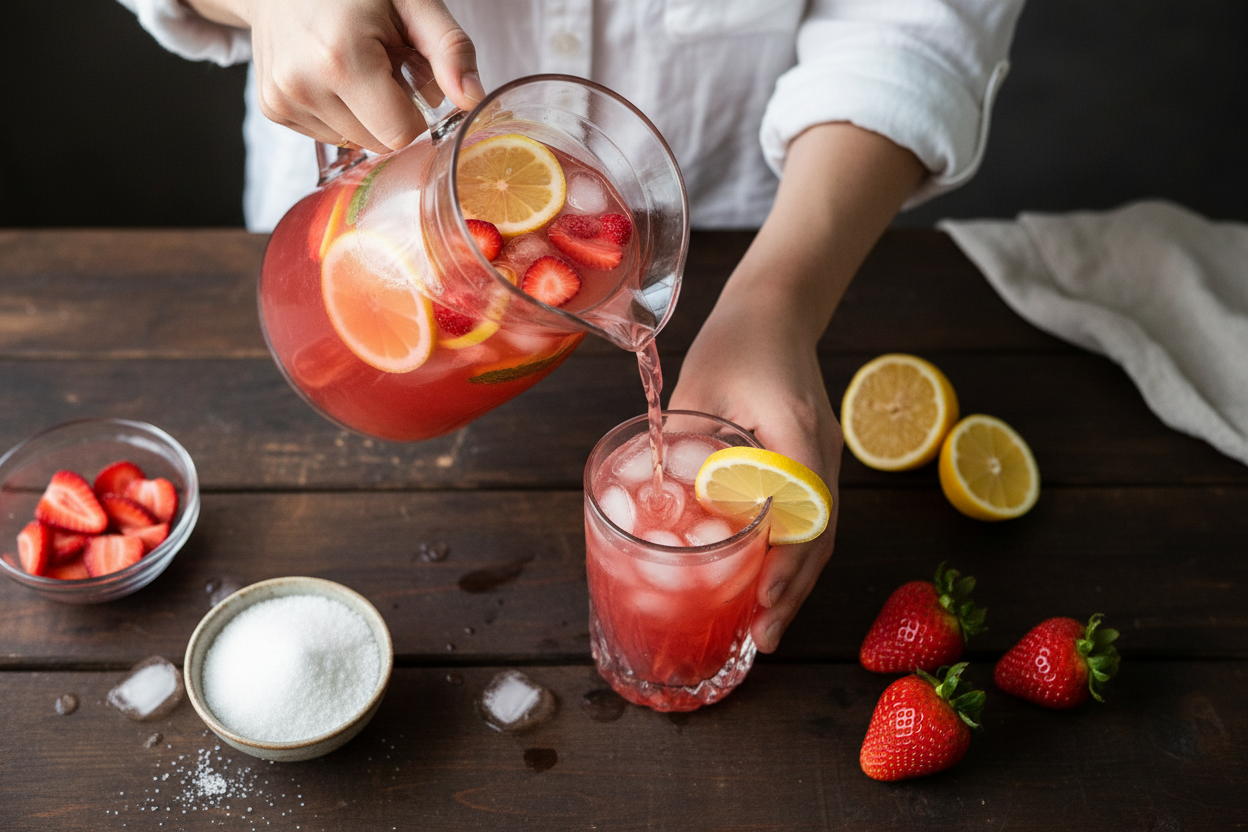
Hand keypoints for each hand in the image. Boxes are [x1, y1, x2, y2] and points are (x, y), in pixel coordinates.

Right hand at [188, 0, 484, 152]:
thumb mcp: (413, 3)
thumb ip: (449, 50)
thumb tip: (474, 100)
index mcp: (341, 59)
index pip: (401, 133)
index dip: (416, 110)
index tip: (407, 73)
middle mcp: (304, 84)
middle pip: (379, 143)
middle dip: (392, 111)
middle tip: (382, 63)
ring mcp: (283, 99)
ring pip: (355, 142)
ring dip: (366, 113)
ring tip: (356, 65)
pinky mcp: (273, 108)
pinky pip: (329, 134)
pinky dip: (340, 112)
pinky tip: (333, 75)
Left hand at [667, 299, 841, 653]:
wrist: (778, 309)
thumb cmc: (738, 339)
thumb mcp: (699, 383)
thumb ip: (679, 437)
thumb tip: (649, 495)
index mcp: (798, 431)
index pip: (805, 507)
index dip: (788, 558)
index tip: (764, 594)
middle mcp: (823, 453)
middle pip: (819, 536)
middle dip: (792, 591)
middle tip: (761, 638)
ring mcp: (824, 462)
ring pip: (817, 535)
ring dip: (793, 584)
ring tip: (763, 629)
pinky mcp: (813, 466)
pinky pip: (808, 520)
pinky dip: (790, 558)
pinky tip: (765, 586)